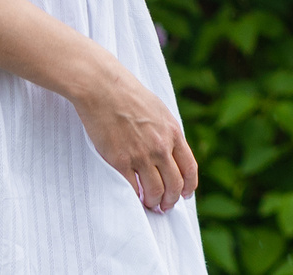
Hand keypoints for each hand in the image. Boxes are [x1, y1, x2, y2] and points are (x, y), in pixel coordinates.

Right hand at [69, 62, 197, 213]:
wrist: (103, 87)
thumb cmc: (129, 95)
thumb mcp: (159, 110)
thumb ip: (167, 132)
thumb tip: (171, 152)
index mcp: (173, 132)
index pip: (189, 169)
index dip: (188, 187)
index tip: (184, 194)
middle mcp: (161, 146)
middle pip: (175, 185)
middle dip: (171, 200)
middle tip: (164, 205)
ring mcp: (141, 155)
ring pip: (155, 191)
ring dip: (154, 202)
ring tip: (149, 203)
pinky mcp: (120, 161)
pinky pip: (132, 189)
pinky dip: (134, 197)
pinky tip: (133, 196)